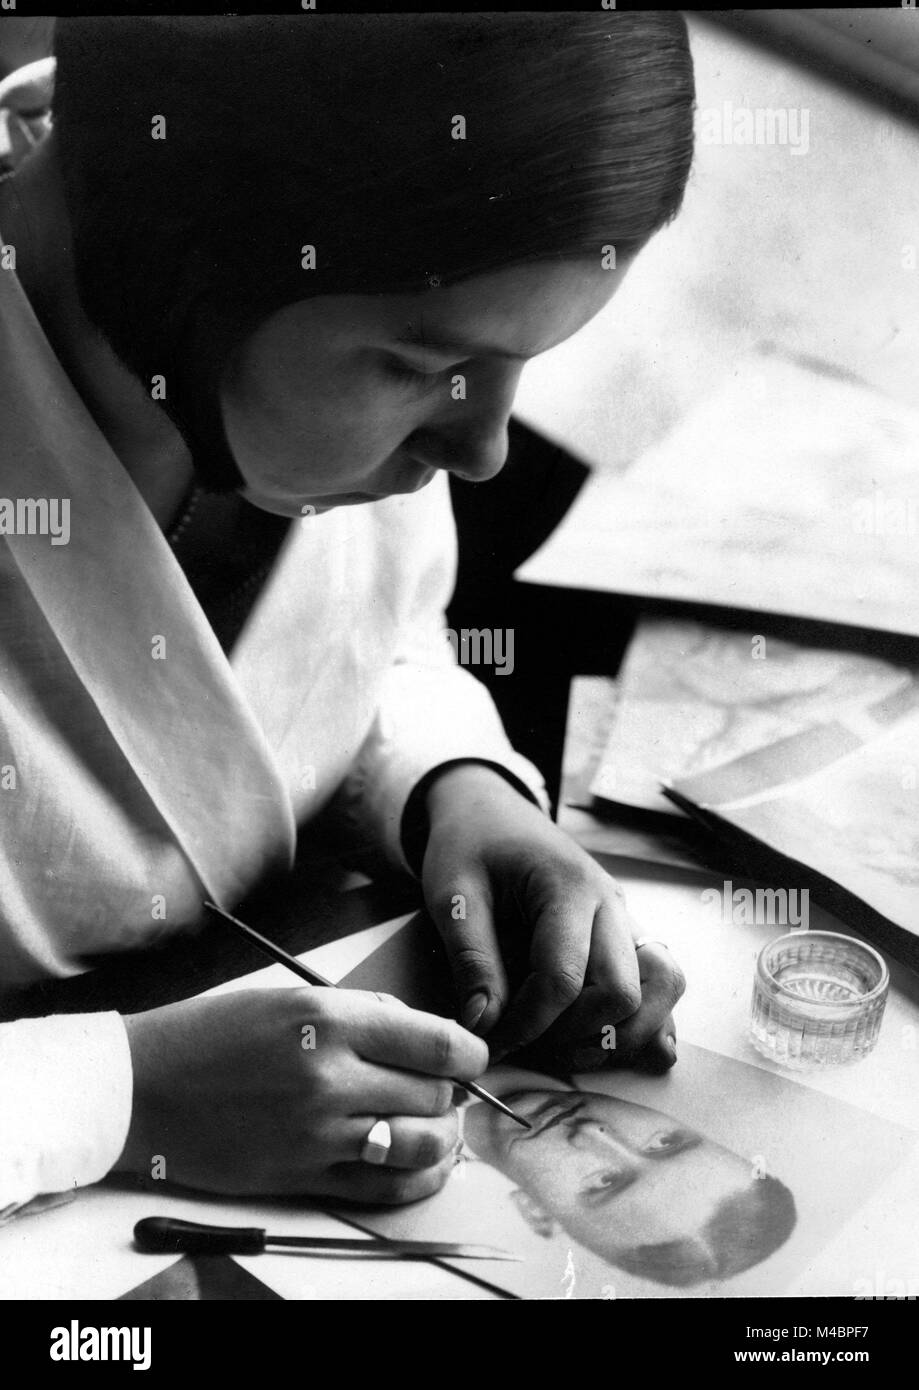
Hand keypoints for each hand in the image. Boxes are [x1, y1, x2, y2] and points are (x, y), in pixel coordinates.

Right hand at [116, 987, 487, 1201]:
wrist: (142, 1087)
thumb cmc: (210, 1034)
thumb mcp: (288, 995)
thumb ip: (359, 1012)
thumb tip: (417, 1030)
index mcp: (327, 1021)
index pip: (438, 1044)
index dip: (470, 1055)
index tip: (470, 1058)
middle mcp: (329, 1078)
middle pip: (434, 1095)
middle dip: (451, 1092)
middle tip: (444, 1087)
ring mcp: (316, 1134)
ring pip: (419, 1144)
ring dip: (443, 1137)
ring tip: (441, 1126)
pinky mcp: (301, 1177)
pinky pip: (383, 1189)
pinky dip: (418, 1179)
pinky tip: (425, 1165)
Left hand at [421, 764, 685, 1070]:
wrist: (491, 810)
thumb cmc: (470, 845)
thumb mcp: (452, 894)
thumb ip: (470, 960)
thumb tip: (484, 1028)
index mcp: (568, 886)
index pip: (563, 979)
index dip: (527, 1024)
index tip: (490, 1043)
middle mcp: (610, 903)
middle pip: (622, 993)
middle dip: (574, 1034)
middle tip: (527, 1044)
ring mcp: (625, 917)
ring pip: (662, 987)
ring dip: (621, 1031)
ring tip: (566, 1046)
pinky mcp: (625, 932)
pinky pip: (660, 980)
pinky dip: (645, 1017)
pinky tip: (606, 1040)